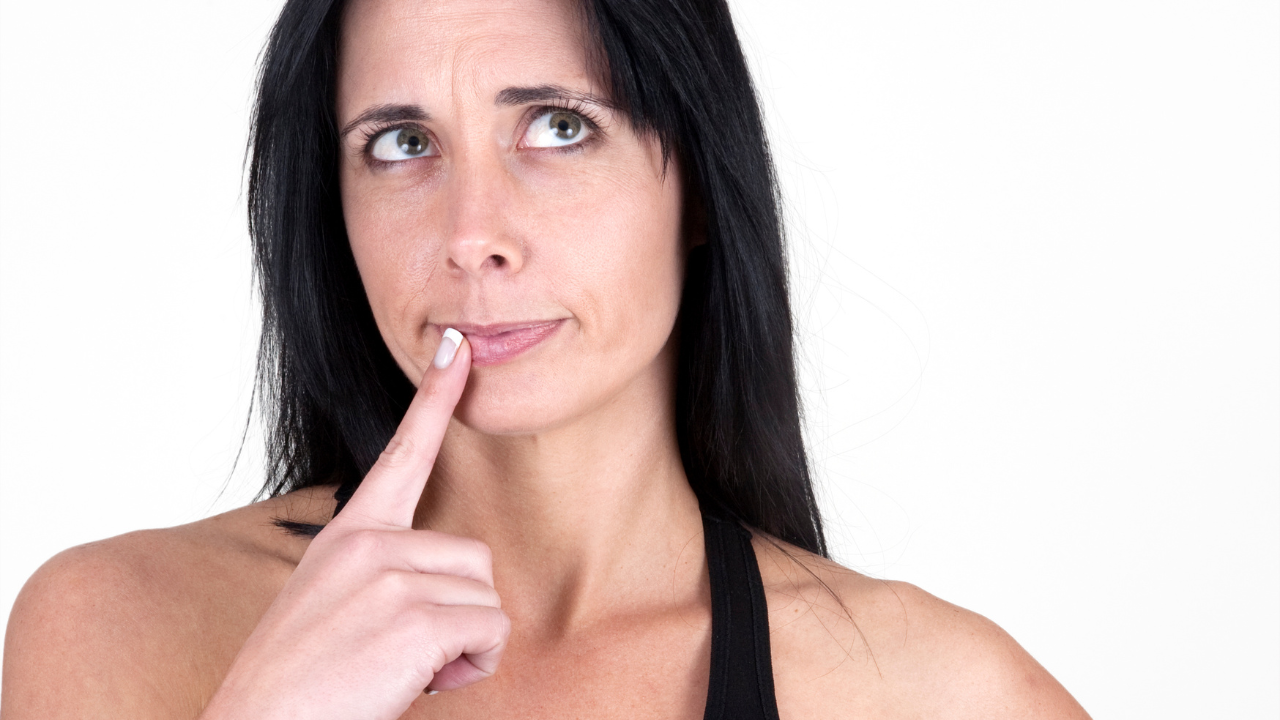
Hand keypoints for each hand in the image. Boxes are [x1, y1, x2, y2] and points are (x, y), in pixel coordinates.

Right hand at [201, 331, 508, 719]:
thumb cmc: (300, 685)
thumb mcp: (334, 606)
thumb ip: (384, 574)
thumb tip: (450, 580)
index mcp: (348, 535)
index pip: (402, 453)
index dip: (436, 399)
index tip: (459, 350)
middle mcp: (370, 543)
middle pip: (475, 557)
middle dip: (460, 613)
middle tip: (403, 653)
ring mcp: (391, 576)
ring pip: (486, 599)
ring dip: (462, 646)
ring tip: (400, 669)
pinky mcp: (416, 616)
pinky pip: (489, 632)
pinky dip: (470, 668)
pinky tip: (415, 683)